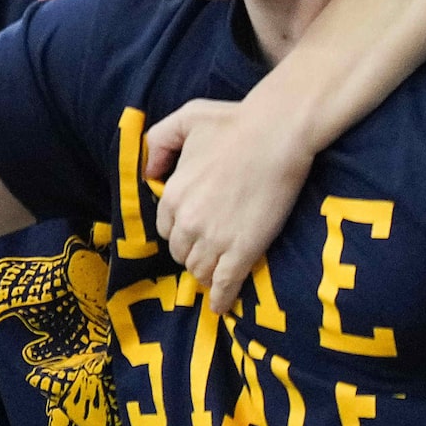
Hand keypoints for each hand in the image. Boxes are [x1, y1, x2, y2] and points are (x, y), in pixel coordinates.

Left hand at [144, 98, 306, 313]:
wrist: (276, 135)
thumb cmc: (234, 122)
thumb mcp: (185, 119)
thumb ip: (159, 142)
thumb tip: (149, 173)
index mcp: (172, 194)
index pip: (166, 228)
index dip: (181, 230)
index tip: (195, 229)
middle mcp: (187, 222)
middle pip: (181, 253)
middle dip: (193, 251)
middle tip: (211, 247)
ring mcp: (214, 240)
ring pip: (199, 271)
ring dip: (206, 272)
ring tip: (218, 271)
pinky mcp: (243, 251)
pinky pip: (224, 284)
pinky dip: (221, 298)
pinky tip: (221, 306)